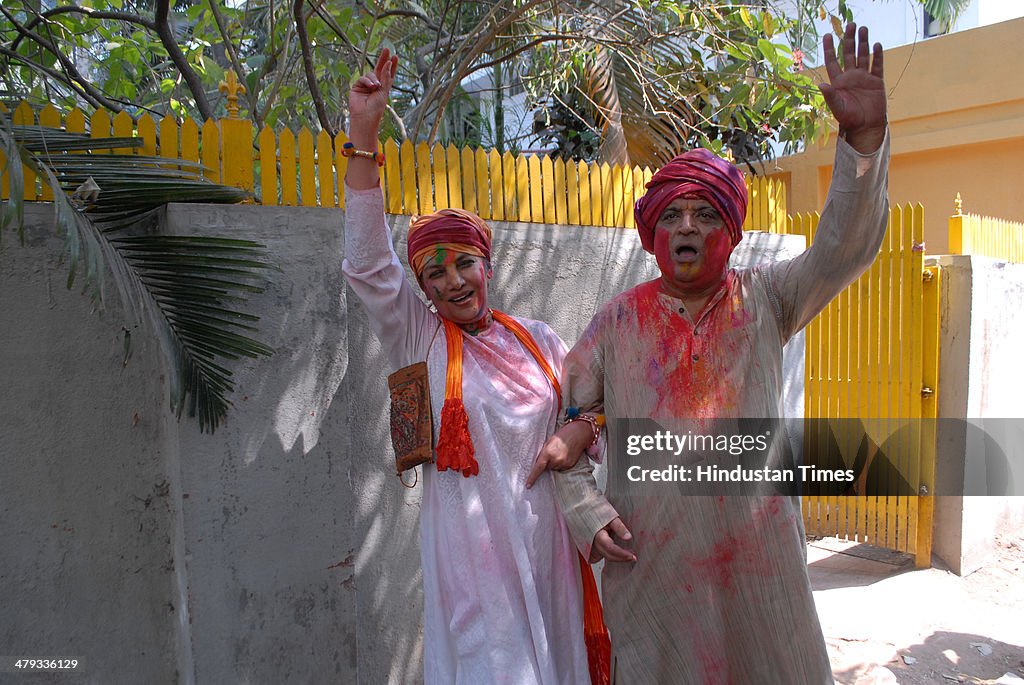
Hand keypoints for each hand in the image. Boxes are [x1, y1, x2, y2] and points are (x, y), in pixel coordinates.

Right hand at [348, 49, 397, 143]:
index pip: (388, 74)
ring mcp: (366, 85)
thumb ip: (386, 77)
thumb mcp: (384, 91)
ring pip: (370, 74)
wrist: (365, 116)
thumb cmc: (376, 108)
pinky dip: (367, 81)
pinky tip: (370, 87)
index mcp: (384, 88)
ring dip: (374, 78)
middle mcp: (375, 85)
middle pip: (379, 69)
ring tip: (376, 87)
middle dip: (383, 59)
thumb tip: (388, 63)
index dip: (391, 66)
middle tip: (386, 49)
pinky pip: (362, 78)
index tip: (395, 57)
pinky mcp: (357, 86)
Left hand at [526, 420, 593, 487]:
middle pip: (547, 467)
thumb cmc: (562, 435)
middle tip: (552, 453)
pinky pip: (562, 468)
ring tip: (560, 452)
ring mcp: (564, 463)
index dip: (532, 477)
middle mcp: (556, 460)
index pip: (538, 468)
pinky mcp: (570, 465)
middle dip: (547, 462)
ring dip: (555, 463)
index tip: (528, 485)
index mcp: (548, 453)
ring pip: (555, 468)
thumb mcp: (549, 442)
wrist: (578, 433)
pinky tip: (565, 455)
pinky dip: (561, 463)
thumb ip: (544, 453)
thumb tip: (538, 462)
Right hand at [590, 517, 635, 562]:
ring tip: (628, 555)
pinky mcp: (592, 548)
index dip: (621, 554)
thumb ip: (619, 527)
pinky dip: (611, 556)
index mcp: (598, 535)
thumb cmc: (598, 513)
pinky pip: (602, 556)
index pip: (610, 548)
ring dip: (617, 558)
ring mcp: (592, 547)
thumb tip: (628, 537)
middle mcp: (593, 543)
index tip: (632, 556)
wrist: (587, 513)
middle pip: (608, 556)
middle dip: (622, 558)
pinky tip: (619, 554)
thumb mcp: (610, 516)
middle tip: (633, 557)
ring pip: (606, 557)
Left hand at [820, 23, 885, 153]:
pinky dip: (878, 55)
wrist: (865, 127)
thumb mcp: (837, 107)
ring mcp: (864, 78)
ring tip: (863, 29)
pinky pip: (877, 65)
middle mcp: (850, 77)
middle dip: (849, 39)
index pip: (832, 61)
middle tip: (851, 24)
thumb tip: (820, 85)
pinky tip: (876, 45)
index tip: (828, 34)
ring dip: (863, 43)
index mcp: (838, 82)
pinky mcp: (877, 81)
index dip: (829, 48)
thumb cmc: (849, 119)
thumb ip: (830, 96)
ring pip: (863, 56)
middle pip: (849, 53)